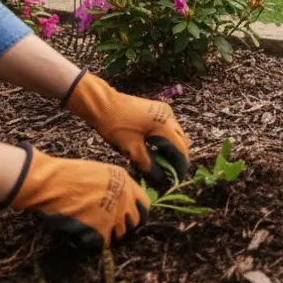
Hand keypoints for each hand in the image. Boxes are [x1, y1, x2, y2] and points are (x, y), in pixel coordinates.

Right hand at [4, 145, 148, 249]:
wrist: (52, 182)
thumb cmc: (68, 174)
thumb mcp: (100, 172)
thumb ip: (114, 186)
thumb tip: (118, 200)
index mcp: (126, 182)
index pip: (144, 205)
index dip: (137, 213)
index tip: (129, 219)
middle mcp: (125, 199)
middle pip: (134, 223)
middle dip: (124, 227)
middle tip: (109, 228)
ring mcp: (115, 215)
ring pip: (119, 234)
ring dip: (108, 235)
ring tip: (92, 229)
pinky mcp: (101, 229)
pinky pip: (102, 243)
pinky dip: (93, 242)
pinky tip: (82, 235)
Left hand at [63, 72, 189, 185]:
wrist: (102, 104)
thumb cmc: (116, 125)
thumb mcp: (132, 148)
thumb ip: (147, 164)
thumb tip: (159, 179)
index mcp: (165, 125)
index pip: (180, 148)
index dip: (180, 164)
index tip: (177, 178)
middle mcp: (169, 116)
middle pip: (181, 139)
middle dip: (178, 156)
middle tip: (172, 172)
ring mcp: (163, 111)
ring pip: (175, 133)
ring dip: (172, 147)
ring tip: (164, 162)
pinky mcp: (156, 110)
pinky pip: (167, 127)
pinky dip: (165, 139)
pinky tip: (157, 148)